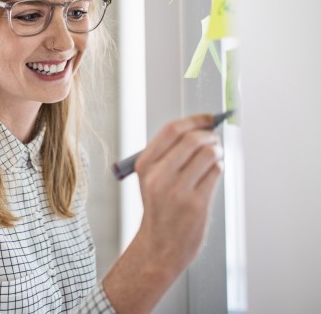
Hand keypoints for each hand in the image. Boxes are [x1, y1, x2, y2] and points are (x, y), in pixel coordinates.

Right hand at [133, 113, 223, 275]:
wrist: (160, 245)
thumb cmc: (159, 209)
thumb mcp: (150, 179)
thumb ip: (168, 155)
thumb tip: (198, 130)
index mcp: (145, 165)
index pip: (171, 130)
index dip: (194, 120)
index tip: (206, 118)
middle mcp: (158, 176)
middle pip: (192, 139)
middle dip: (209, 136)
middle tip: (214, 140)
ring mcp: (177, 190)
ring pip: (207, 154)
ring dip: (217, 152)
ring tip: (215, 157)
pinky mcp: (196, 203)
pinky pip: (215, 172)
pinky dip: (219, 168)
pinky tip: (213, 173)